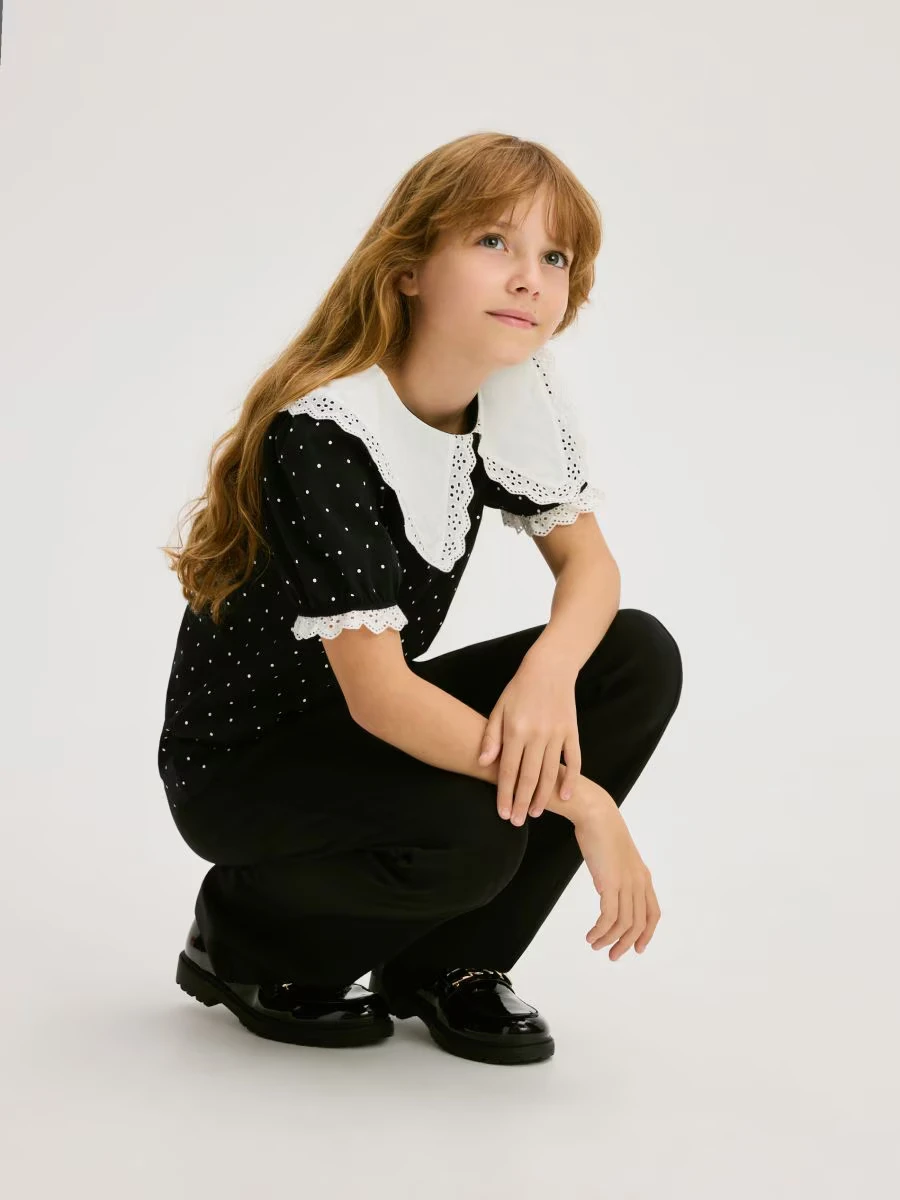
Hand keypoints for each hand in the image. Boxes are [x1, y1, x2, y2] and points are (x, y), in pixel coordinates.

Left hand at [478, 654, 580, 825]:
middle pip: (528, 777)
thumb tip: (483, 763)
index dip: (504, 794)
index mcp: (516, 730)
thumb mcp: (499, 709)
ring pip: (550, 773)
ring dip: (542, 796)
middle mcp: (537, 735)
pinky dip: (570, 780)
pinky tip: (564, 796)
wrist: (549, 669)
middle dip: (521, 803)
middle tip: (516, 822)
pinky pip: (573, 761)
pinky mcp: (572, 732)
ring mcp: (557, 735)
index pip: (508, 770)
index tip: (502, 813)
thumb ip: (491, 737)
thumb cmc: (519, 690)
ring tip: (533, 813)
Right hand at [573, 779, 660, 959]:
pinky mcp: (610, 883)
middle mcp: (639, 883)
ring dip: (609, 940)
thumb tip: (609, 888)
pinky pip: (608, 917)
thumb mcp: (616, 857)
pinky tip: (591, 935)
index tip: (637, 948)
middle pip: (638, 924)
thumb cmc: (602, 832)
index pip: (653, 913)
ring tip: (594, 945)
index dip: (647, 934)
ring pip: (624, 924)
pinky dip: (600, 930)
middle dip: (625, 944)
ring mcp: (626, 883)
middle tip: (612, 955)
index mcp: (643, 877)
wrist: (596, 815)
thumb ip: (618, 874)